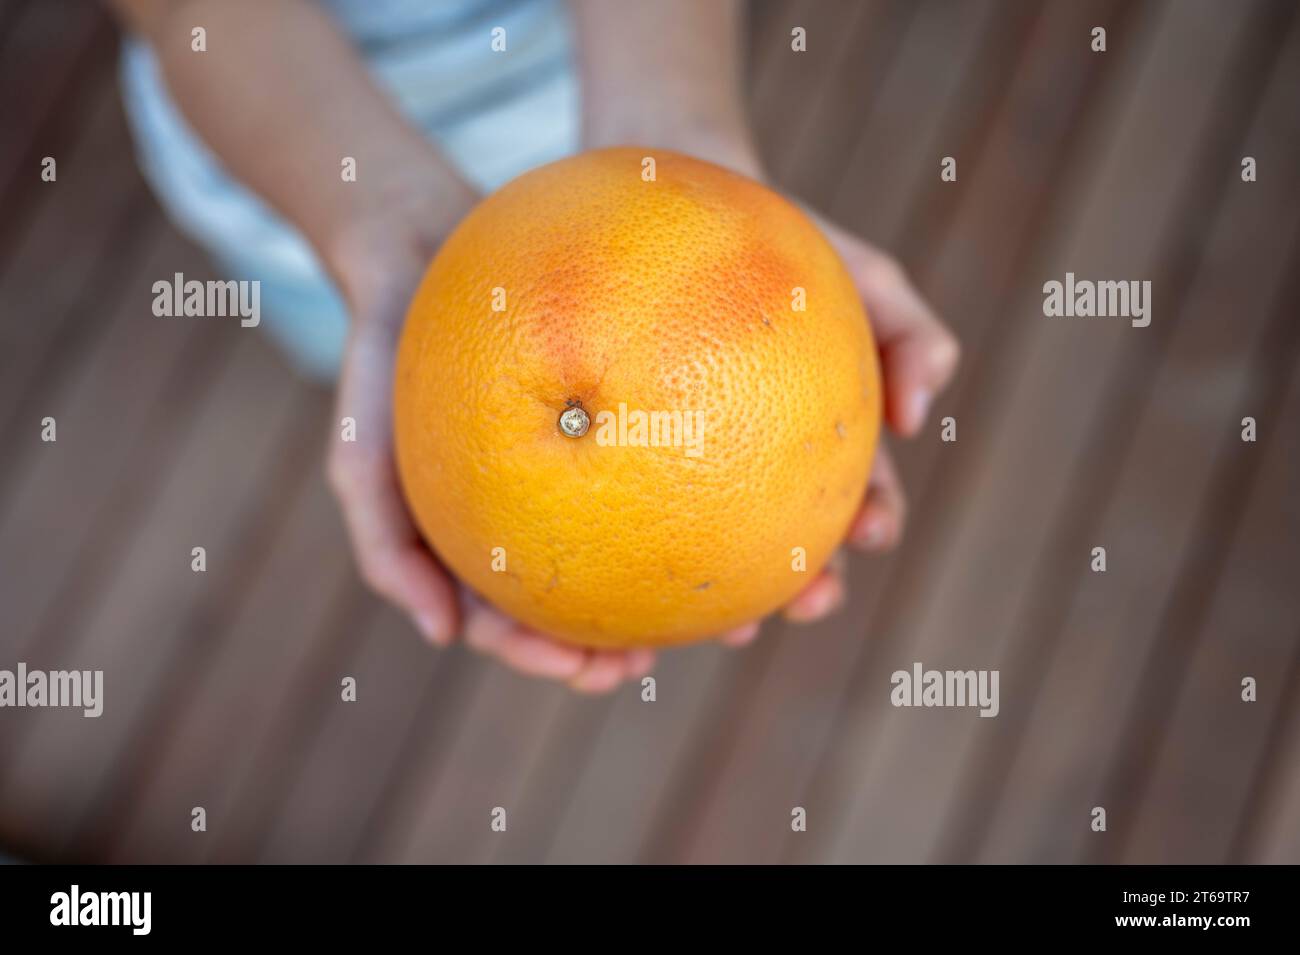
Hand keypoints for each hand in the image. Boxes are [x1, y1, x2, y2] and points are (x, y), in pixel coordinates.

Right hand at [323, 187, 668, 692]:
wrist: (417, 254)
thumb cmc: (382, 365)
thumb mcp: (359, 453)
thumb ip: (384, 546)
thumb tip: (440, 637)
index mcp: (477, 537)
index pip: (512, 622)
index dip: (548, 656)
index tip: (585, 671)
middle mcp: (529, 511)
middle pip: (578, 600)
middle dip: (614, 646)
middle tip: (648, 660)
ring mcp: (571, 464)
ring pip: (631, 542)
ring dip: (672, 589)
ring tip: (717, 612)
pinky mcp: (612, 409)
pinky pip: (659, 457)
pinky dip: (697, 492)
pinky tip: (741, 505)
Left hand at [618, 136, 960, 637]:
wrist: (691, 214)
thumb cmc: (787, 249)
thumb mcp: (865, 276)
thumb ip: (911, 333)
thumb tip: (918, 415)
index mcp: (827, 440)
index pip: (862, 495)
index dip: (872, 521)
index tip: (870, 533)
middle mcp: (771, 466)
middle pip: (798, 544)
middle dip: (811, 586)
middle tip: (807, 602)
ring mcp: (705, 467)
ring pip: (721, 549)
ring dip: (735, 598)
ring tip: (729, 623)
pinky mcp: (641, 459)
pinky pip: (640, 506)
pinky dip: (649, 553)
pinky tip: (635, 577)